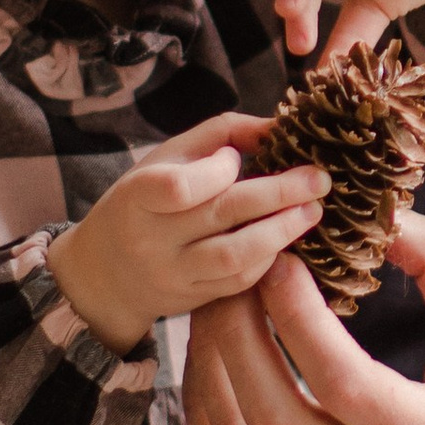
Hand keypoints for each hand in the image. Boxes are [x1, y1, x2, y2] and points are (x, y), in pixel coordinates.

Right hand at [48, 110, 326, 354]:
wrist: (106, 272)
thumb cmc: (146, 200)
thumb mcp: (167, 158)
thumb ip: (221, 135)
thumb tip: (279, 125)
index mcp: (137, 196)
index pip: (179, 186)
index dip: (218, 169)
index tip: (236, 159)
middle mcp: (151, 239)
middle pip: (222, 214)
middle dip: (279, 194)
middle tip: (319, 180)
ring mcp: (172, 274)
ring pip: (236, 256)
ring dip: (282, 231)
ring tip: (313, 210)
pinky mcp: (193, 299)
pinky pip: (240, 281)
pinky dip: (270, 258)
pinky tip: (288, 238)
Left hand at [184, 212, 424, 424]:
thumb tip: (381, 213)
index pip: (339, 379)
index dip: (297, 313)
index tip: (284, 259)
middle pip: (269, 413)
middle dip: (236, 331)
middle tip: (236, 271)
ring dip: (212, 368)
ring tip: (220, 307)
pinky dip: (207, 413)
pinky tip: (217, 362)